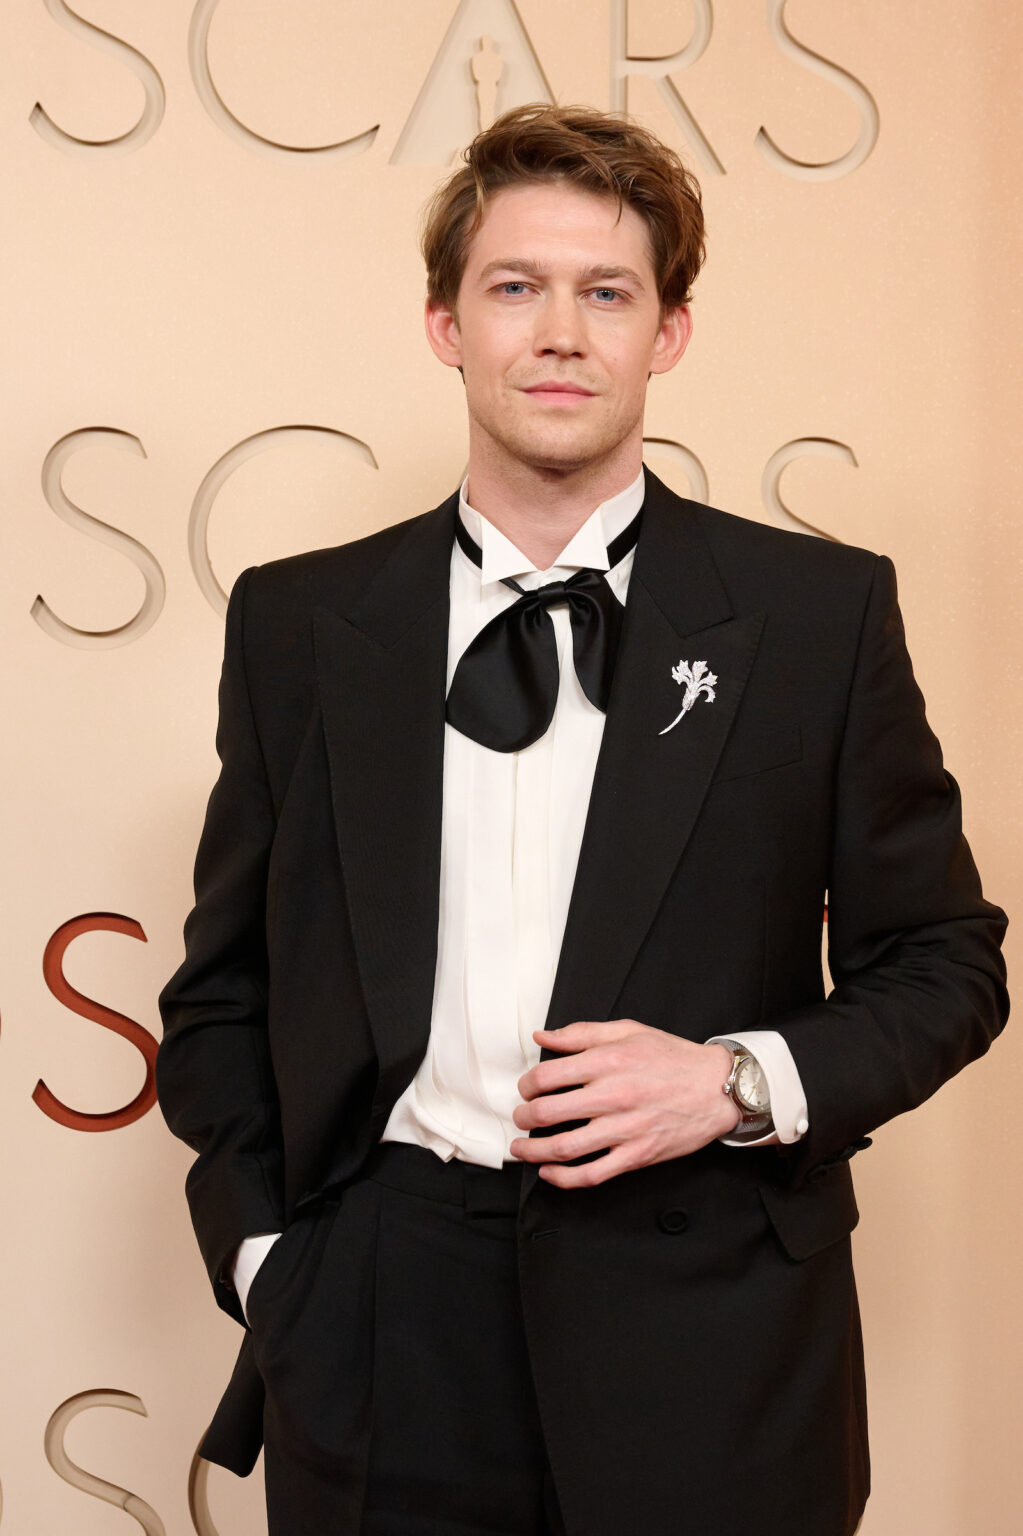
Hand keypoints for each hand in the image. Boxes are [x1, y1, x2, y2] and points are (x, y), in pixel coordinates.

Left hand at [509, 1021, 740, 1187]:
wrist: (717, 1088)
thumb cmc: (673, 1058)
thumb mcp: (628, 1032)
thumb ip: (581, 1033)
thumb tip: (542, 1037)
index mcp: (607, 1061)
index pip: (547, 1076)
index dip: (527, 1084)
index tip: (527, 1088)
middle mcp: (613, 1096)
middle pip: (548, 1113)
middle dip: (524, 1117)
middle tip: (520, 1116)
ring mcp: (625, 1129)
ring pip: (564, 1148)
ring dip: (533, 1151)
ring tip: (522, 1148)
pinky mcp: (637, 1156)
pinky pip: (593, 1174)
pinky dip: (564, 1178)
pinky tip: (549, 1173)